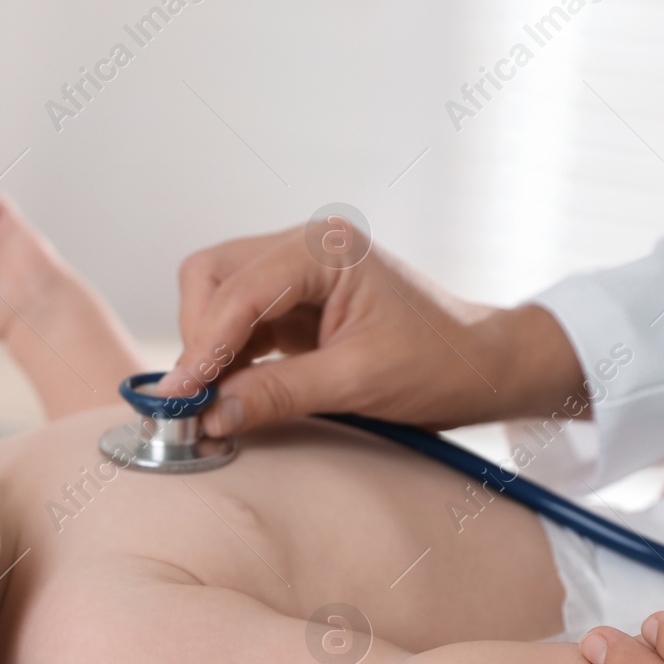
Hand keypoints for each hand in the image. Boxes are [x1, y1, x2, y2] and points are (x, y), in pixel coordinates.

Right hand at [153, 222, 585, 436]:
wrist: (483, 368)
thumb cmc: (439, 365)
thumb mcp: (357, 383)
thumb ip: (278, 394)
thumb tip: (210, 415)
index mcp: (325, 250)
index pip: (237, 288)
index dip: (202, 345)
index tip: (180, 396)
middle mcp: (304, 248)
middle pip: (211, 275)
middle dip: (198, 336)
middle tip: (195, 397)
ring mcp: (297, 273)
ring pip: (217, 296)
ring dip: (207, 348)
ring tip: (210, 401)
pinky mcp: (295, 304)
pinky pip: (239, 322)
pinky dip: (225, 358)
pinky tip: (228, 393)